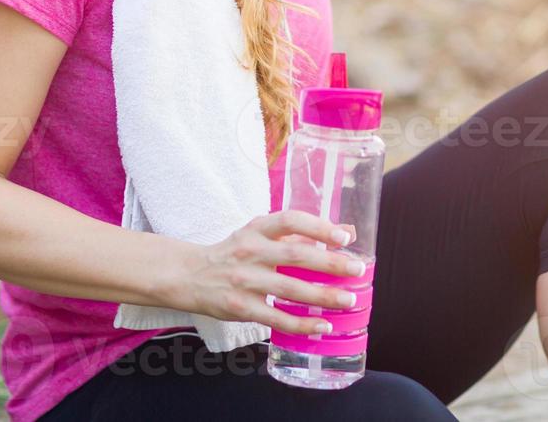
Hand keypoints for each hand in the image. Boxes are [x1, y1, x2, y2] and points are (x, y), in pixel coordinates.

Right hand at [169, 210, 366, 335]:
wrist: (190, 275)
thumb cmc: (234, 252)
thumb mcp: (261, 234)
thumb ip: (302, 233)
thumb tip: (347, 231)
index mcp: (257, 229)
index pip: (290, 221)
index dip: (318, 227)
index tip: (344, 237)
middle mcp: (251, 251)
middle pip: (296, 256)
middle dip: (330, 264)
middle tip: (357, 270)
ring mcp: (245, 280)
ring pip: (290, 289)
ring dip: (323, 296)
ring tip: (348, 300)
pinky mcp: (241, 307)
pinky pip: (276, 317)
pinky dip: (302, 323)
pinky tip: (322, 325)